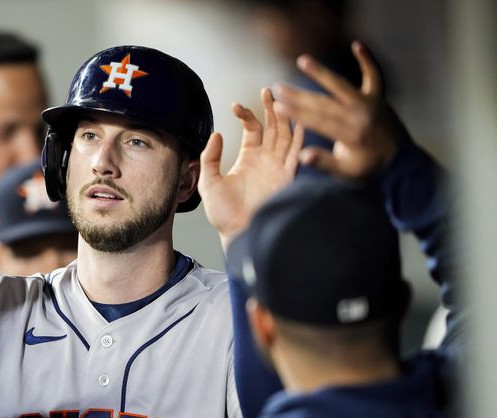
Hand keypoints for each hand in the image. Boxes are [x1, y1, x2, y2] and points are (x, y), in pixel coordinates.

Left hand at [198, 88, 303, 249]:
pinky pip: (296, 154)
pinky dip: (301, 138)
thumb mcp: (209, 181)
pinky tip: (303, 120)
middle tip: (269, 90)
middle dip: (273, 108)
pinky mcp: (287, 178)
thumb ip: (210, 158)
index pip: (253, 128)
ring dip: (287, 117)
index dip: (247, 115)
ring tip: (285, 97)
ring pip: (287, 135)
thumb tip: (216, 134)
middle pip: (274, 127)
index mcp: (249, 158)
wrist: (237, 233)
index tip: (235, 106)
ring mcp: (278, 167)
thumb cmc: (223, 213)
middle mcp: (267, 159)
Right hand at [273, 41, 401, 178]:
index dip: (296, 113)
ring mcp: (369, 103)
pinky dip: (367, 60)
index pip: (317, 122)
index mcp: (350, 135)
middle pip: (323, 103)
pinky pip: (373, 74)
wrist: (399, 160)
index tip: (278, 106)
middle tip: (279, 87)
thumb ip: (324, 162)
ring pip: (341, 85)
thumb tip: (302, 156)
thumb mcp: (345, 171)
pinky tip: (358, 44)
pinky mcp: (378, 96)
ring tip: (302, 60)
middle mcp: (360, 116)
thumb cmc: (367, 167)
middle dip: (299, 95)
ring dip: (321, 72)